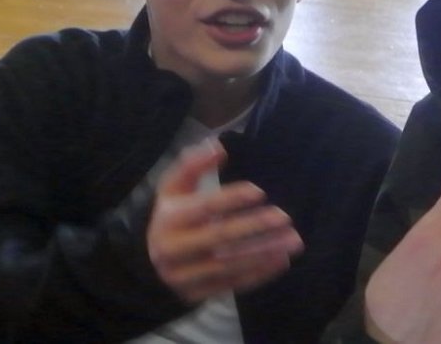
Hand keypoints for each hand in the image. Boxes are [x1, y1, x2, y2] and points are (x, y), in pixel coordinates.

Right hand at [147, 139, 303, 302]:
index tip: (260, 192)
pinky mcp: (197, 294)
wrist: (148, 263)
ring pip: (229, 264)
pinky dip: (260, 273)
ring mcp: (184, 275)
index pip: (203, 208)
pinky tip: (281, 260)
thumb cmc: (171, 215)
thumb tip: (219, 146)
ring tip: (292, 241)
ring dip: (264, 253)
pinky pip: (232, 284)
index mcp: (169, 218)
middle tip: (284, 217)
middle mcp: (173, 249)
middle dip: (254, 227)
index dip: (231, 199)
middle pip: (219, 237)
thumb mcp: (173, 187)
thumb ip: (194, 165)